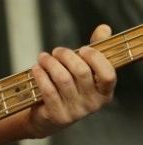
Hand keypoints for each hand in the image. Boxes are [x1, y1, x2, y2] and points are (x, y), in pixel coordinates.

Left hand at [26, 23, 116, 137]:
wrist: (49, 116)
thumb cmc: (70, 88)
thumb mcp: (85, 71)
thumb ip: (95, 51)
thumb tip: (104, 28)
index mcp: (104, 92)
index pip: (108, 75)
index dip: (96, 58)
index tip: (83, 49)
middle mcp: (93, 104)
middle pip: (81, 72)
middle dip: (66, 55)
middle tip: (56, 51)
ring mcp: (76, 111)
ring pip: (62, 78)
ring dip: (50, 62)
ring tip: (43, 57)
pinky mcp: (58, 115)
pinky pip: (48, 90)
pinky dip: (40, 75)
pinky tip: (36, 68)